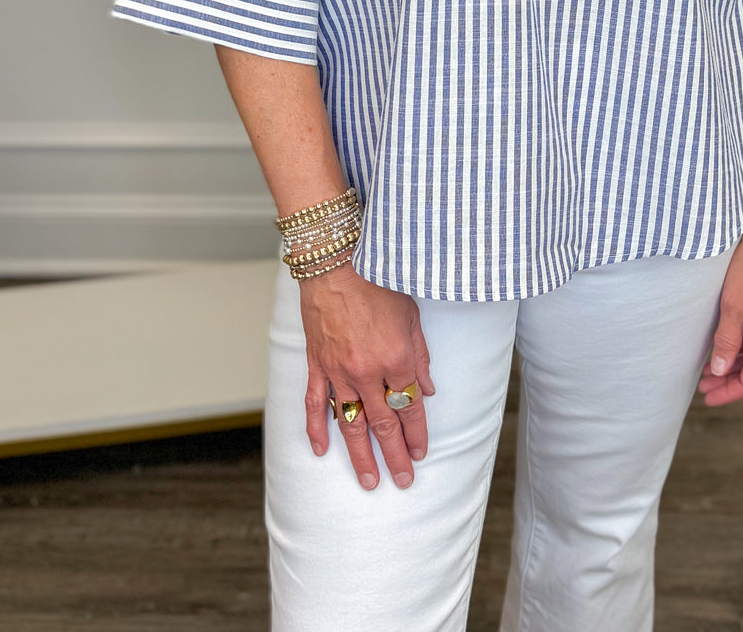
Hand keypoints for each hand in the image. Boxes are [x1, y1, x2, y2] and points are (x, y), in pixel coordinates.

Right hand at [300, 266, 434, 489]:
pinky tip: (321, 450)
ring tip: (369, 481)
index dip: (417, 433)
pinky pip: (314, 404)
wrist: (336, 260)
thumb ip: (420, 355)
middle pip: (384, 423)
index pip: (411, 406)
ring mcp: (338, 370)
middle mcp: (367, 371)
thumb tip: (428, 389)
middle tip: (402, 481)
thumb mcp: (411, 313)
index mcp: (396, 357)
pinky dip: (316, 428)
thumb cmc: (378, 278)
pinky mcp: (316, 364)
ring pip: (350, 423)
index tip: (421, 453)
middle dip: (395, 455)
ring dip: (361, 455)